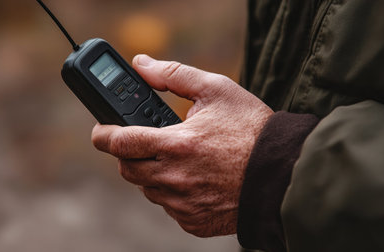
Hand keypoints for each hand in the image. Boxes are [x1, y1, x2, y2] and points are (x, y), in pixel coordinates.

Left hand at [92, 55, 272, 236]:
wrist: (282, 172)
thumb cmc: (252, 130)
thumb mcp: (216, 90)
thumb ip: (173, 74)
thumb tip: (142, 64)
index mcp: (176, 144)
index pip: (120, 142)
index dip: (103, 135)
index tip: (101, 131)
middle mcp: (175, 178)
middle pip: (127, 168)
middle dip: (130, 153)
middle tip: (146, 142)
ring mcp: (183, 204)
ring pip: (147, 189)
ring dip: (152, 173)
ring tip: (178, 159)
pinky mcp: (192, 221)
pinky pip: (168, 207)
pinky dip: (172, 193)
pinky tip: (194, 179)